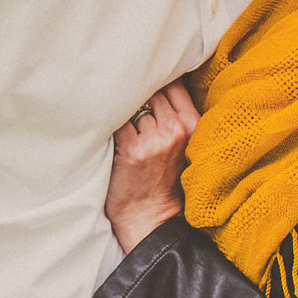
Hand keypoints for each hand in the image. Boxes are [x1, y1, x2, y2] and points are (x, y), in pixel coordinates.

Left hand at [107, 82, 197, 253]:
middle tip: (124, 99)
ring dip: (119, 109)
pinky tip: (104, 130)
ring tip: (113, 118)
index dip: (154, 80)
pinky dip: (107, 122)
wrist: (151, 218)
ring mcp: (154, 139)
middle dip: (135, 94)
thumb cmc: (163, 179)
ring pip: (131, 104)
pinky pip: (115, 121)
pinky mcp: (132, 149)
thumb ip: (173, 114)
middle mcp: (176, 129)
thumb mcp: (180, 143)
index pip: (174, 84)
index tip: (141, 79)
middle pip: (150, 90)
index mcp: (192, 125)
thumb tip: (151, 81)